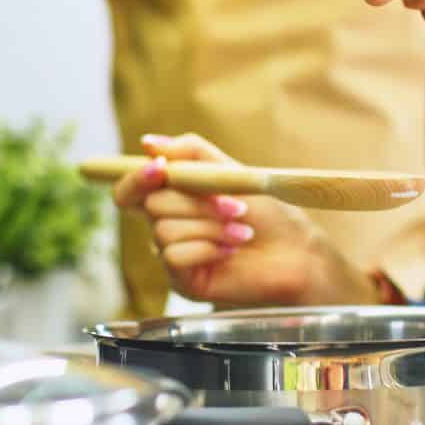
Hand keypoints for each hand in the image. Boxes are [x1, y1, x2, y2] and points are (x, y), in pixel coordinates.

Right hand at [110, 132, 376, 307]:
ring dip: (210, 226)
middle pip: (151, 206)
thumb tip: (148, 143)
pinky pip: (173, 257)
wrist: (295, 251)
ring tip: (242, 232)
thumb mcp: (229, 171)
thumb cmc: (266, 213)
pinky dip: (207, 248)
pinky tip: (231, 250)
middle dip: (197, 202)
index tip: (160, 168)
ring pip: (164, 231)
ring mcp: (172, 254)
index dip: (137, 178)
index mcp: (172, 198)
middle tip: (236, 207)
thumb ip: (190, 153)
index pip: (130, 190)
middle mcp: (165, 226)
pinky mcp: (182, 281)